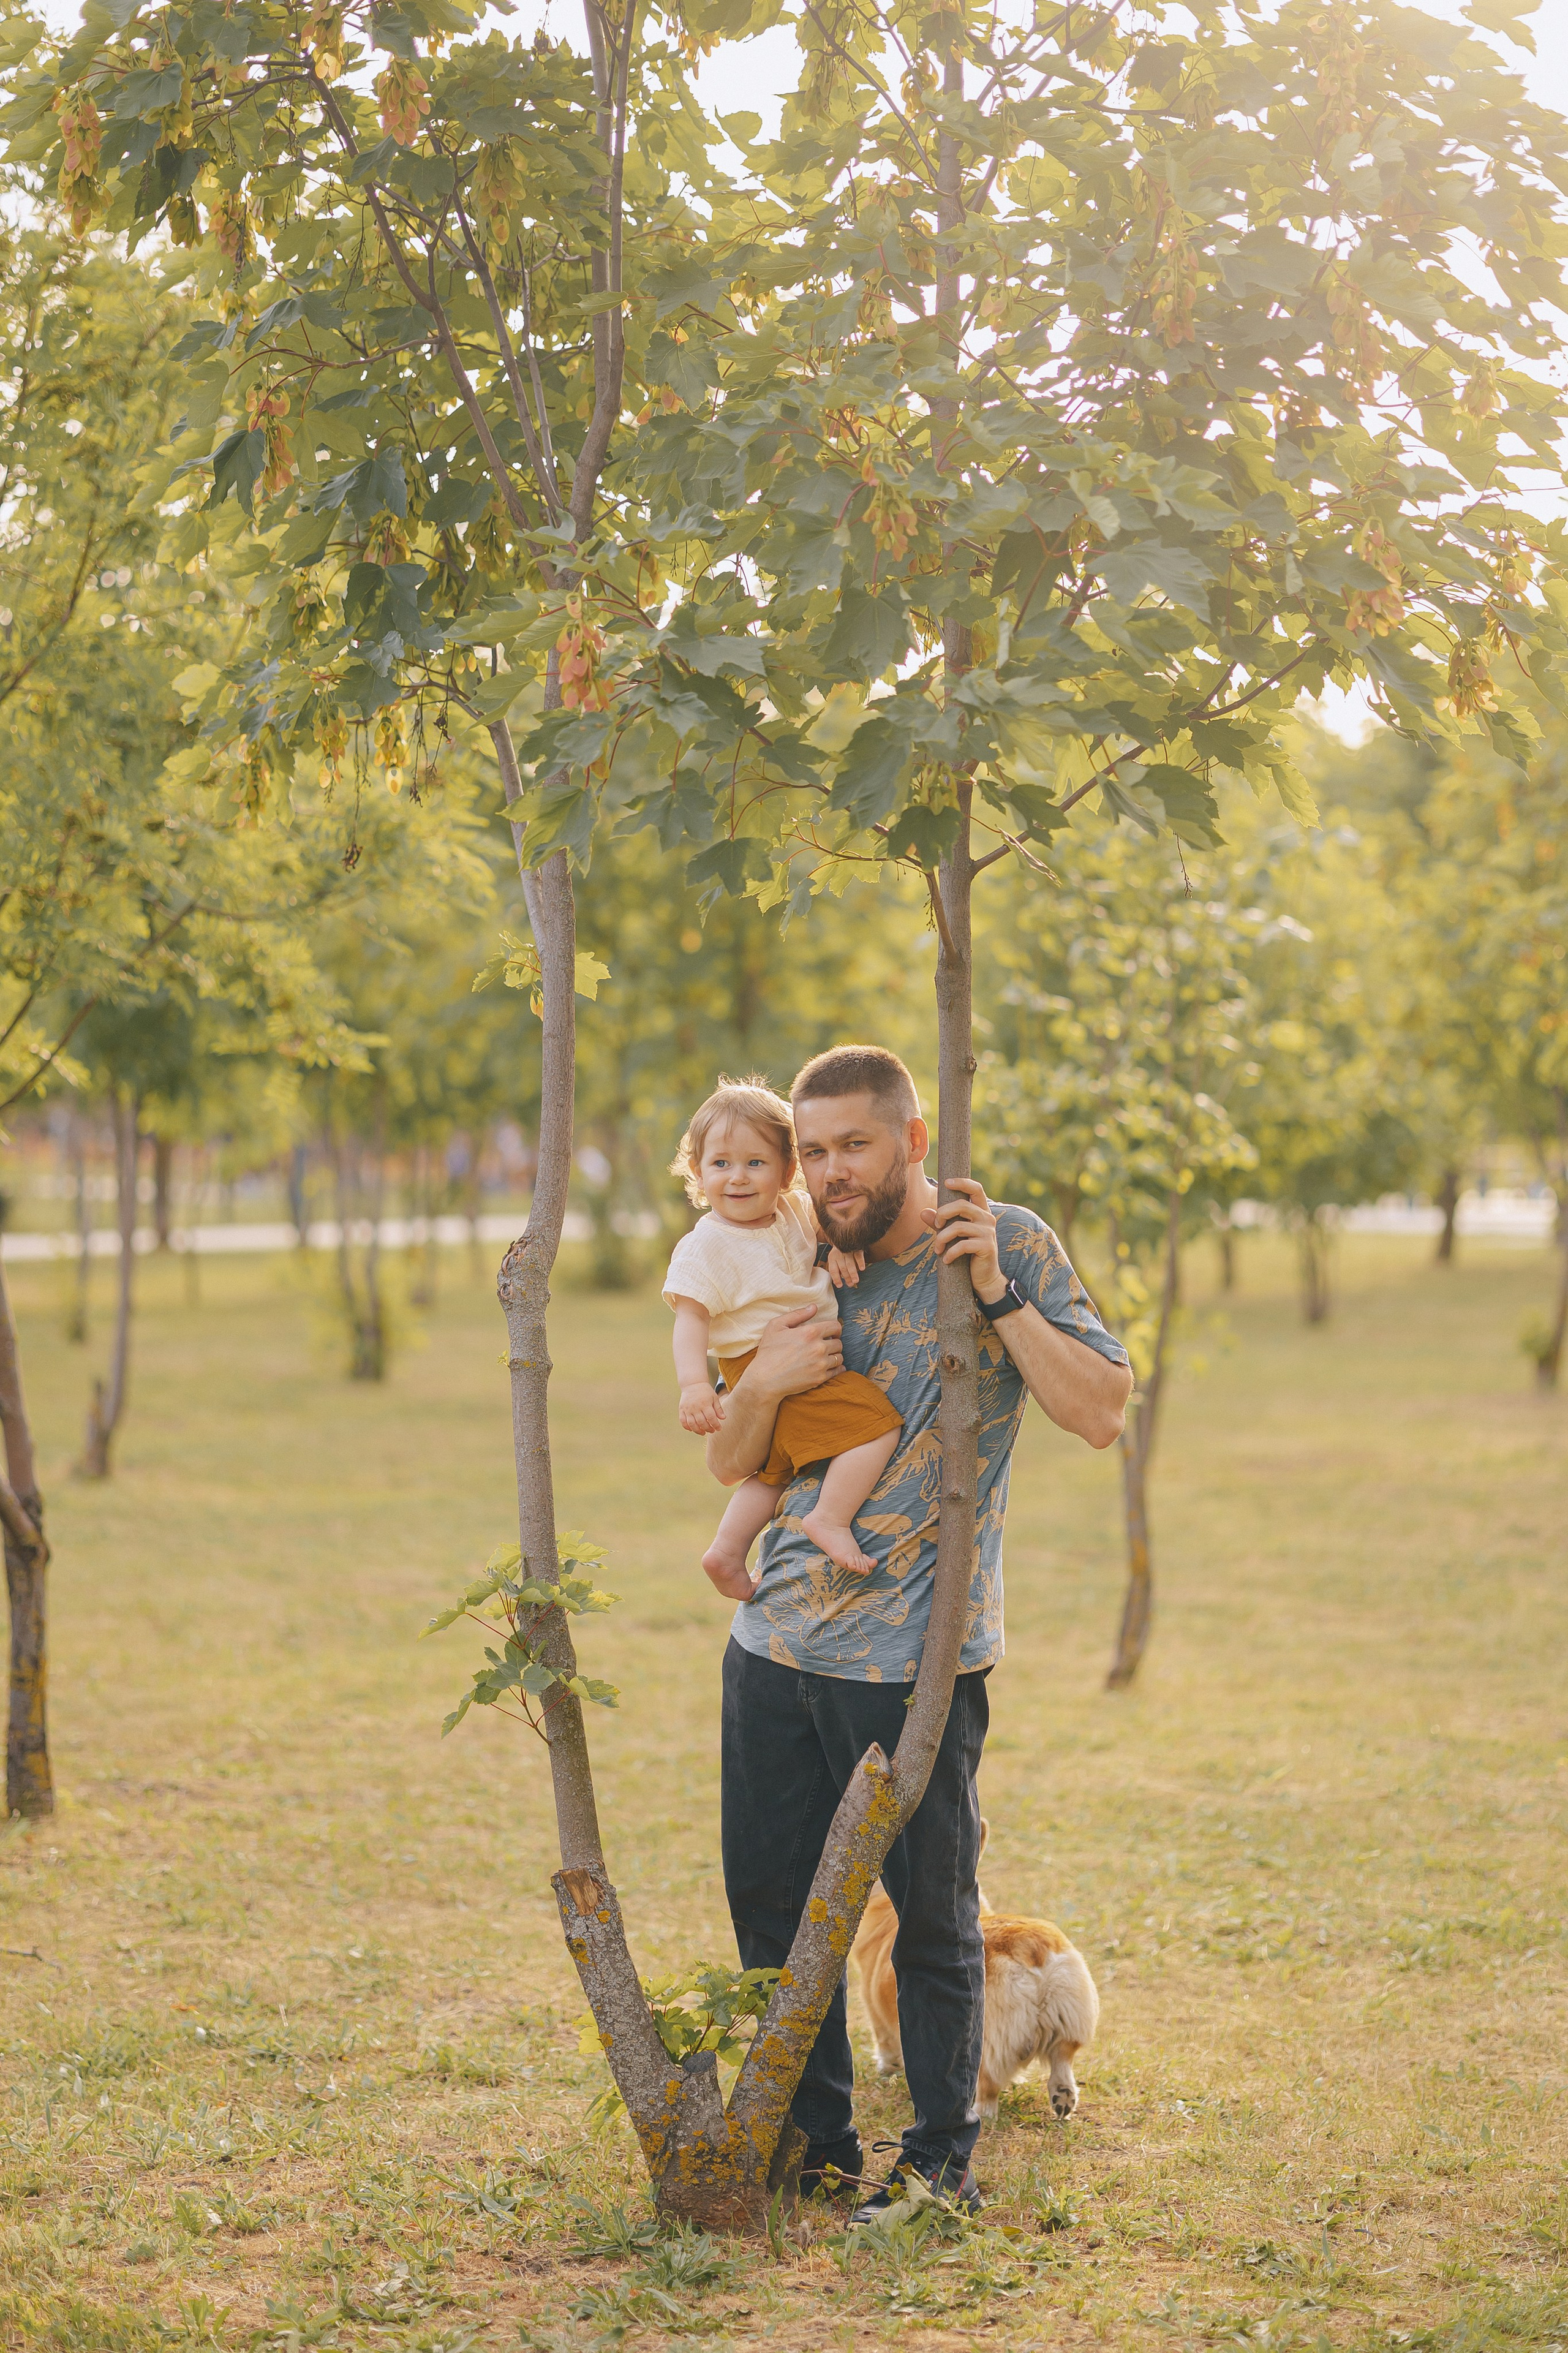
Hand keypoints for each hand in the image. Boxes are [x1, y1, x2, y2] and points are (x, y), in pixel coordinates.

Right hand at [680, 1382, 725, 1435]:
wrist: (693, 1384)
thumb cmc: (706, 1392)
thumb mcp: (714, 1398)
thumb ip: (718, 1409)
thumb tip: (723, 1418)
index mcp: (705, 1404)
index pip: (711, 1418)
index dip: (715, 1425)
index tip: (719, 1428)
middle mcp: (695, 1407)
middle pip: (702, 1422)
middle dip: (708, 1429)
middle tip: (712, 1431)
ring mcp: (687, 1409)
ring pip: (692, 1424)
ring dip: (698, 1431)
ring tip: (703, 1432)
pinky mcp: (681, 1409)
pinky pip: (683, 1421)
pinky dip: (687, 1427)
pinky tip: (692, 1429)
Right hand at [747, 1304, 844, 1397]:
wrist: (765, 1380)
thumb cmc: (768, 1352)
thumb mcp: (776, 1326)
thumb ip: (797, 1314)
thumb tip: (814, 1307)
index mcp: (810, 1332)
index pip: (835, 1327)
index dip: (835, 1329)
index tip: (831, 1333)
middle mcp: (819, 1348)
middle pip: (839, 1343)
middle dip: (834, 1342)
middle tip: (827, 1345)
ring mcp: (821, 1364)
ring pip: (839, 1357)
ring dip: (834, 1355)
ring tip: (826, 1356)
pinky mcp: (820, 1378)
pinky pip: (837, 1371)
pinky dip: (836, 1368)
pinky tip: (831, 1367)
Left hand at [826, 1244, 864, 1289]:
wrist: (846, 1235)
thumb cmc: (841, 1251)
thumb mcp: (836, 1258)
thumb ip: (837, 1269)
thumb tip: (837, 1283)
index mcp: (832, 1257)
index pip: (833, 1270)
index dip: (836, 1278)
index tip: (840, 1286)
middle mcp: (839, 1254)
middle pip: (842, 1268)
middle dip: (847, 1277)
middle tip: (851, 1284)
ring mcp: (847, 1250)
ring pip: (850, 1263)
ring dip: (853, 1273)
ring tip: (855, 1281)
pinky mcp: (856, 1247)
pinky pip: (858, 1256)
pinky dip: (860, 1262)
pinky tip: (862, 1269)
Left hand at [924, 1176, 1005, 1301]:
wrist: (984, 1277)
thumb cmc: (967, 1253)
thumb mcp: (952, 1236)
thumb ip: (940, 1223)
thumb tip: (923, 1212)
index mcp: (981, 1212)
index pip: (976, 1189)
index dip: (962, 1182)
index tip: (946, 1182)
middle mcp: (987, 1218)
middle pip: (962, 1205)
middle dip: (943, 1214)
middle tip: (936, 1226)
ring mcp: (988, 1232)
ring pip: (958, 1226)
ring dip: (942, 1238)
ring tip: (938, 1249)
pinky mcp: (986, 1247)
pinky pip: (962, 1245)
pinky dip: (950, 1253)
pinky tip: (946, 1260)